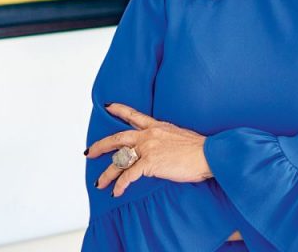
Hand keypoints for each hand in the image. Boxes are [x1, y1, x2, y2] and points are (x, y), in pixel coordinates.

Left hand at [86, 102, 212, 196]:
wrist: (208, 154)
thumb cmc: (199, 149)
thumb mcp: (179, 136)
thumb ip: (166, 139)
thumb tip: (161, 149)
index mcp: (157, 126)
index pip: (134, 115)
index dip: (119, 110)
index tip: (108, 106)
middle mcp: (149, 135)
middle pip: (118, 138)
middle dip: (101, 146)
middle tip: (90, 152)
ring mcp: (148, 148)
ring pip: (119, 160)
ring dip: (107, 173)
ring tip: (99, 183)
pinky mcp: (150, 163)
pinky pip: (129, 176)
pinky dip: (120, 185)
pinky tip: (116, 192)